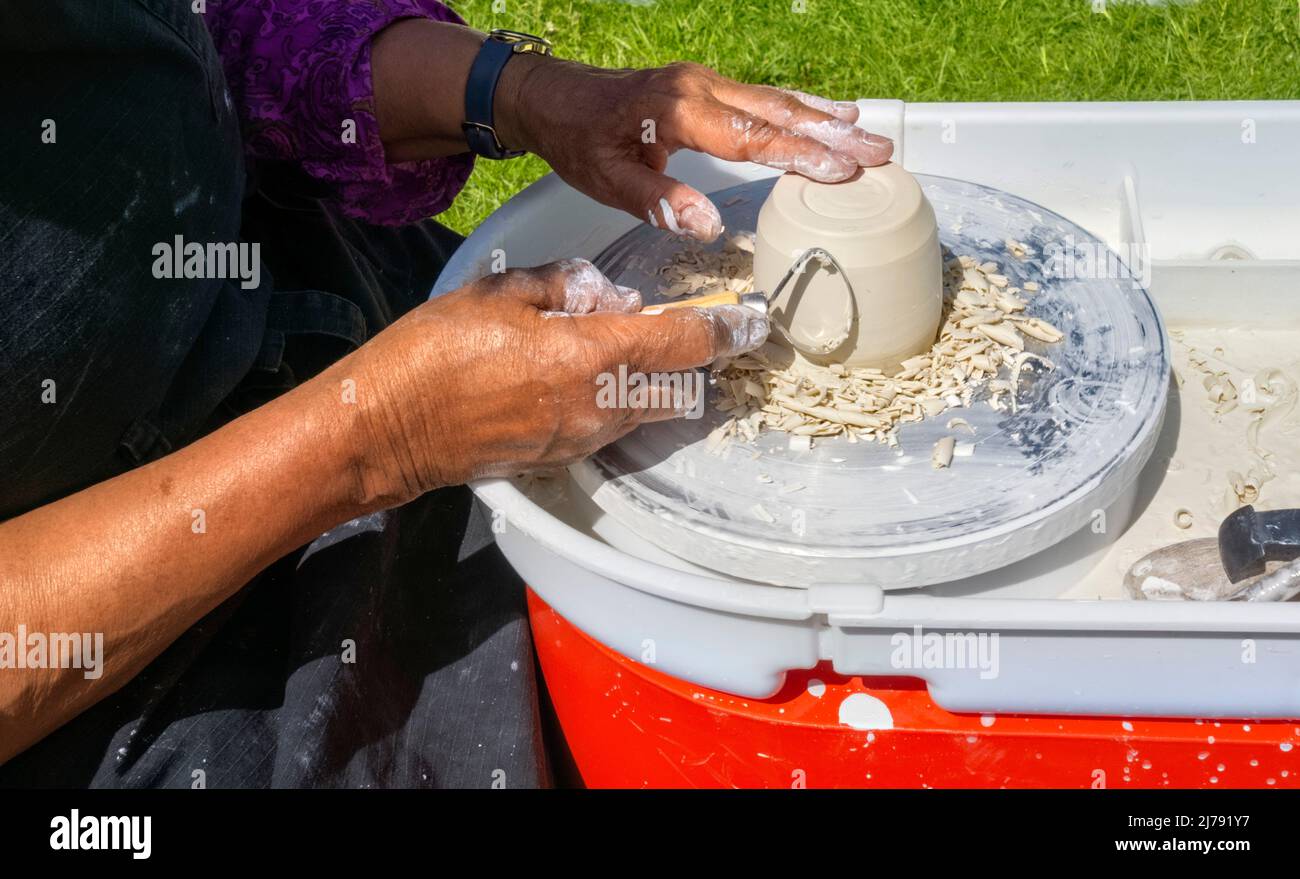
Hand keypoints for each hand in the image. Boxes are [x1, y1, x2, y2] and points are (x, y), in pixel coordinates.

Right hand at [332, 260, 768, 503]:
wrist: (390, 430)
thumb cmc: (436, 353)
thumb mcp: (500, 291)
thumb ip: (565, 286)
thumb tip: (605, 297)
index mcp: (592, 356)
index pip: (685, 346)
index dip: (726, 331)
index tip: (754, 321)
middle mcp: (601, 406)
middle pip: (678, 386)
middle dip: (694, 359)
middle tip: (693, 330)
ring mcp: (583, 438)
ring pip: (647, 407)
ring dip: (653, 379)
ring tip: (620, 345)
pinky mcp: (562, 457)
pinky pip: (612, 424)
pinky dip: (618, 398)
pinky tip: (582, 374)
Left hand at [497, 59, 893, 241]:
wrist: (551, 97)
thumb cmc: (577, 139)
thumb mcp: (607, 179)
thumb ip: (658, 200)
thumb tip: (707, 226)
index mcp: (679, 109)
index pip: (752, 136)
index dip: (800, 154)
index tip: (842, 170)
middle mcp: (699, 87)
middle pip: (778, 111)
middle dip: (832, 134)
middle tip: (880, 153)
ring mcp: (703, 82)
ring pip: (774, 100)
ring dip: (824, 119)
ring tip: (868, 134)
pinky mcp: (703, 88)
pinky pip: (760, 98)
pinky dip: (799, 107)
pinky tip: (827, 114)